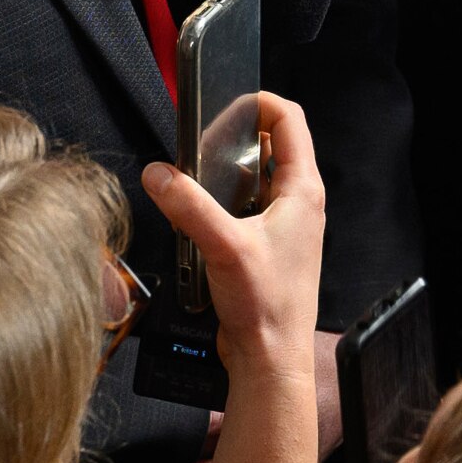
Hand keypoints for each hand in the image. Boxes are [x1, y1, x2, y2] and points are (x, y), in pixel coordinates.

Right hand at [143, 92, 328, 376]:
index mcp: (302, 191)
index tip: (225, 103)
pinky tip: (196, 217)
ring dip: (225, 173)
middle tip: (199, 143)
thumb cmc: (266, 306)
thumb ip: (188, 206)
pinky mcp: (265, 247)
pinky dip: (221, 203)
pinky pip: (243, 209)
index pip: (289, 120)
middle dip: (234, 137)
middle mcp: (298, 204)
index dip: (259, 102)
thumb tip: (158, 174)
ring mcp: (283, 226)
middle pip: (270, 146)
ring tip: (194, 178)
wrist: (270, 360)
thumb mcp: (224, 246)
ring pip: (254, 178)